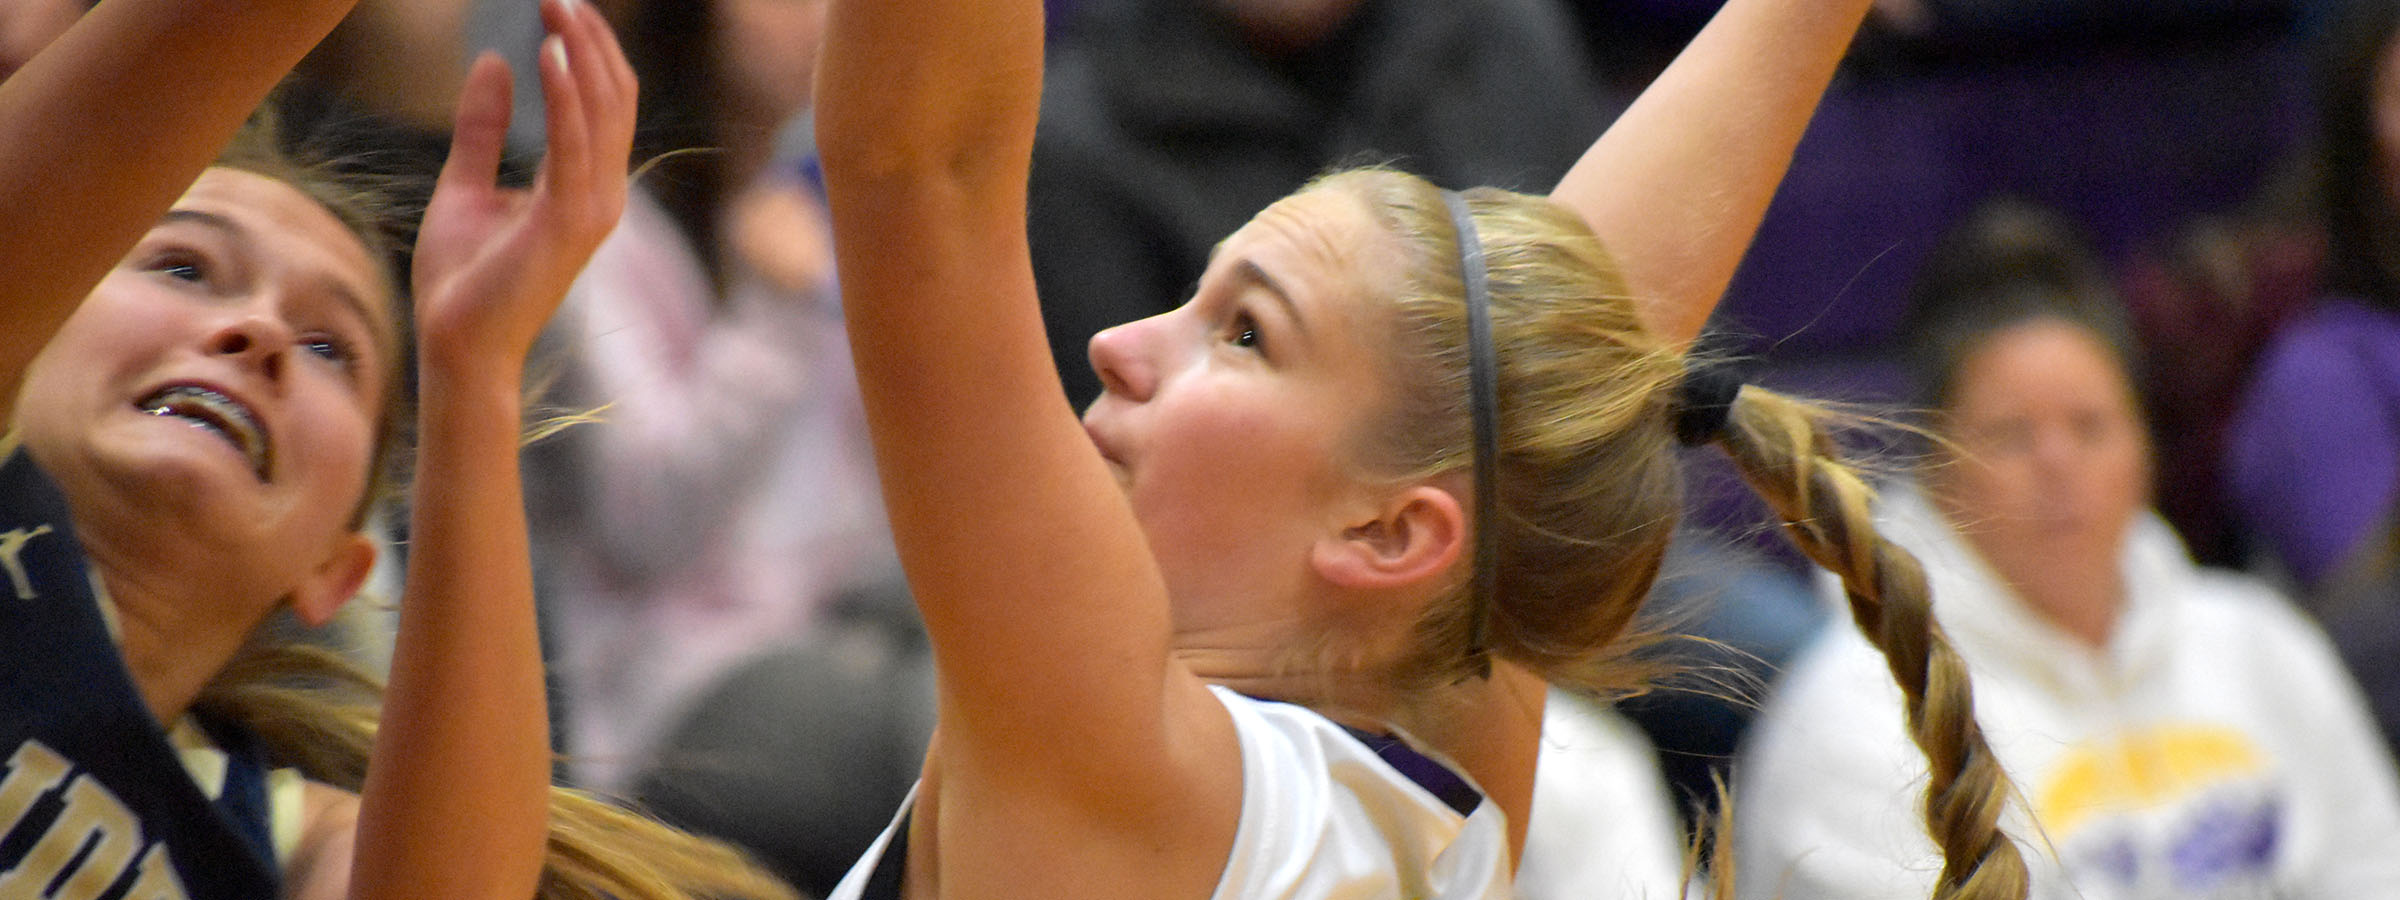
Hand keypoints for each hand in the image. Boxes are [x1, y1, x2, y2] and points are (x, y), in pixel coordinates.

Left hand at [411, 0, 635, 375]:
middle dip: (589, 41)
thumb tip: (491, 62)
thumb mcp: (465, 185)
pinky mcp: (567, 222)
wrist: (457, 346)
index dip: (587, 51)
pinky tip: (547, 55)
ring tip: (555, 7)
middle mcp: (601, 194)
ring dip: (580, 54)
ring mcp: (591, 209)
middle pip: (613, 98)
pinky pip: (574, 145)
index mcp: (584, 187)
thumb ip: (482, 127)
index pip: (603, 103)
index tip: (558, 6)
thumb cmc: (462, 279)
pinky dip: (565, 96)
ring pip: (602, 113)